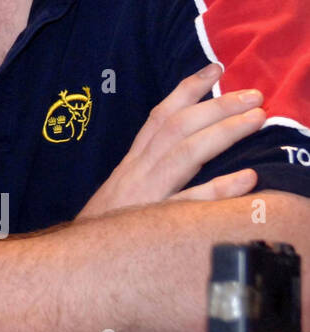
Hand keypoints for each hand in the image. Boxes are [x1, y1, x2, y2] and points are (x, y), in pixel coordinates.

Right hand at [77, 64, 262, 219]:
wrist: (73, 262)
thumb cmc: (107, 227)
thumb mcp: (126, 192)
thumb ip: (153, 172)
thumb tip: (189, 153)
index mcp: (133, 162)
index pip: (160, 117)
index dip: (187, 90)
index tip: (215, 69)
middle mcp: (138, 171)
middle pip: (177, 128)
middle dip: (217, 106)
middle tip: (254, 95)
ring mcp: (146, 195)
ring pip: (185, 154)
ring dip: (223, 132)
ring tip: (257, 120)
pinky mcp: (153, 224)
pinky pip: (189, 204)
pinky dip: (219, 189)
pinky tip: (249, 178)